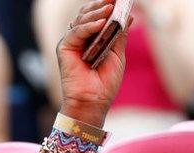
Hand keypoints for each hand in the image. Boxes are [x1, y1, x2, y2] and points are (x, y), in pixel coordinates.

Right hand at [57, 0, 130, 126]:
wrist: (94, 102)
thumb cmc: (104, 83)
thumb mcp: (117, 55)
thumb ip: (119, 35)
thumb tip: (129, 16)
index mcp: (91, 39)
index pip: (96, 16)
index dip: (105, 6)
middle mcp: (79, 38)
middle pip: (87, 14)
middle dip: (100, 5)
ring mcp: (71, 42)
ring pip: (82, 20)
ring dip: (97, 13)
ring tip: (110, 9)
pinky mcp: (64, 47)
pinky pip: (77, 32)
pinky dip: (89, 26)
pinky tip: (101, 23)